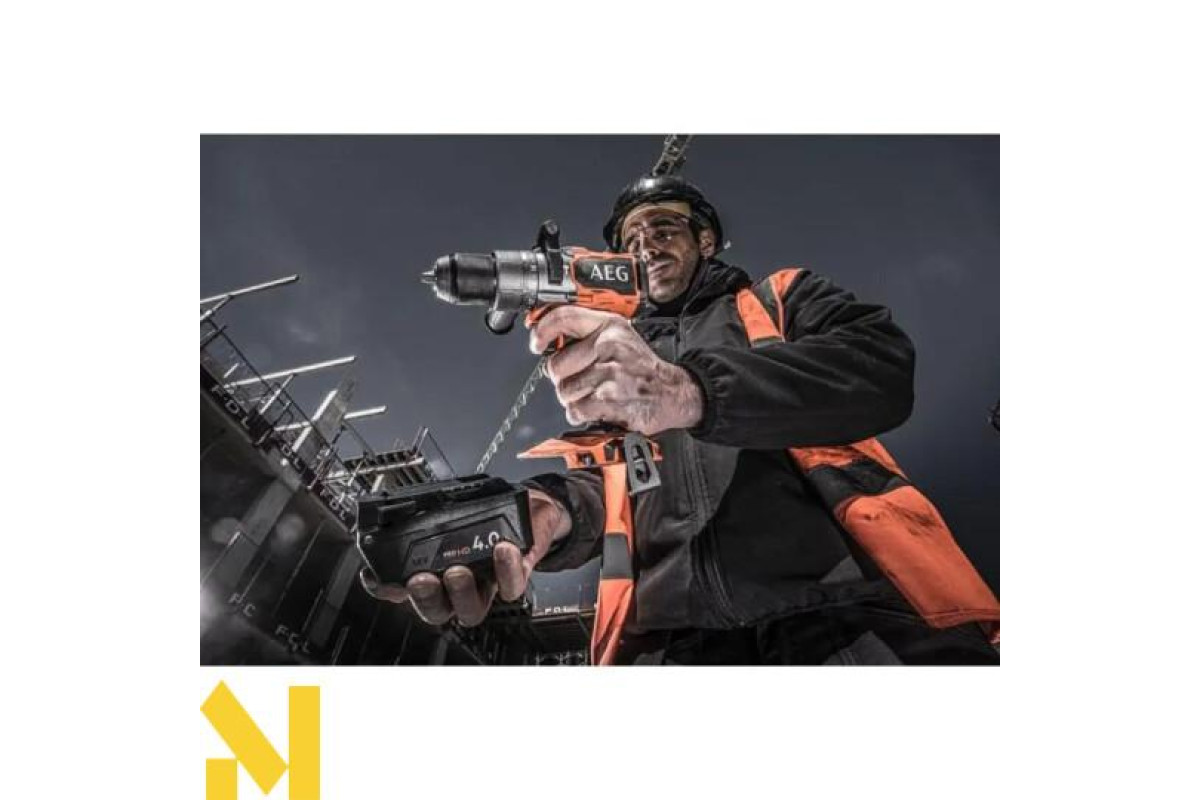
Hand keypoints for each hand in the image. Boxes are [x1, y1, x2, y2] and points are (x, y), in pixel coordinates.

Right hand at [359, 488, 569, 626]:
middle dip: (425, 599)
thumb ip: (426, 513)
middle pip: (435, 610)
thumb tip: (396, 511)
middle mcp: (458, 583)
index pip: (401, 588)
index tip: (376, 576)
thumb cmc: (490, 509)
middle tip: (421, 579)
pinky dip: (505, 570)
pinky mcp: (515, 576)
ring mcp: (486, 584)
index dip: (385, 587)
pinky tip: (501, 549)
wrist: (532, 508)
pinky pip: (510, 587)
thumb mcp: (454, 506)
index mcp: (434, 567)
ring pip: (471, 610)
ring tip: (459, 569)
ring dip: (462, 593)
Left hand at [528, 306, 703, 434]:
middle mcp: (610, 345)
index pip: (564, 317)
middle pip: (556, 364)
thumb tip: (548, 336)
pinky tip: (597, 406)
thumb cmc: (640, 367)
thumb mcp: (620, 337)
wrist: (672, 392)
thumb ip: (586, 333)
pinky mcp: (610, 399)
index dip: (542, 331)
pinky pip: (575, 409)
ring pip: (564, 390)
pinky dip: (582, 413)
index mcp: (610, 325)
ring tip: (594, 393)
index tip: (537, 343)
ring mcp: (610, 373)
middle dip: (562, 378)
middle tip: (580, 379)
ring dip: (574, 398)